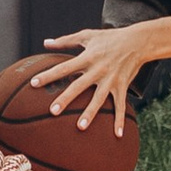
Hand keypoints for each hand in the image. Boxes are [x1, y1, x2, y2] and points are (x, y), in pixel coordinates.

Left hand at [30, 18, 170, 132]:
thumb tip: (45, 42)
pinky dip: (120, 120)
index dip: (49, 75)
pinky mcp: (122, 86)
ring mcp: (110, 79)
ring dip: (90, 113)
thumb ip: (65, 40)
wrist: (136, 41)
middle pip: (78, 85)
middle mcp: (97, 69)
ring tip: (79, 127)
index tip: (34, 83)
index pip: (64, 67)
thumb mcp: (86, 35)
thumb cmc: (108, 38)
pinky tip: (117, 135)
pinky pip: (120, 106)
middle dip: (66, 98)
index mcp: (87, 57)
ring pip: (98, 99)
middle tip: (52, 111)